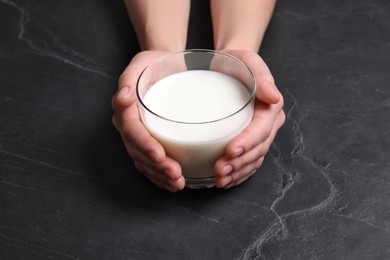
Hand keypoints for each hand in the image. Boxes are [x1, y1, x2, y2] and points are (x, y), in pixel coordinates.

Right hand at [112, 51, 184, 192]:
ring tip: (177, 184)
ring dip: (158, 175)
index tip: (160, 155)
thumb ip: (129, 78)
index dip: (144, 144)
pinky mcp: (147, 142)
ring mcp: (136, 136)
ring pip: (143, 161)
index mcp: (124, 108)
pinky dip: (159, 176)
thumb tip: (123, 97)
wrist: (164, 69)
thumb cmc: (155, 64)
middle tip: (175, 175)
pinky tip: (171, 183)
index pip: (132, 130)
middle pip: (137, 150)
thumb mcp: (142, 62)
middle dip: (155, 166)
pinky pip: (148, 163)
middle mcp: (127, 125)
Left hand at [214, 50, 284, 188]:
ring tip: (219, 179)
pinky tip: (226, 180)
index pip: (262, 129)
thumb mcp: (248, 60)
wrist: (227, 68)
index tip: (230, 151)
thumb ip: (262, 76)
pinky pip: (248, 163)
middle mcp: (268, 124)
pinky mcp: (248, 142)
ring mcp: (259, 135)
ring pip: (253, 160)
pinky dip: (238, 174)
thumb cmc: (236, 63)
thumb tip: (274, 97)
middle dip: (240, 162)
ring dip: (237, 173)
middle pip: (258, 149)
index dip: (248, 142)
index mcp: (270, 107)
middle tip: (220, 170)